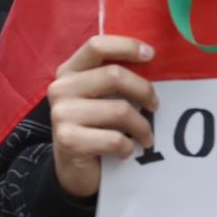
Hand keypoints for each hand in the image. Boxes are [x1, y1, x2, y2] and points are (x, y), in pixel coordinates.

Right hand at [47, 35, 157, 199]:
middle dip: (144, 91)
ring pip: (120, 110)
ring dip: (142, 127)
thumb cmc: (94, 128)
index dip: (126, 46)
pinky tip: (126, 152)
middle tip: (155, 106)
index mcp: (69, 72)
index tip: (151, 55)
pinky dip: (129, 147)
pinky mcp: (69, 140)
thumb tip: (151, 60)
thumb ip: (114, 79)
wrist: (72, 170)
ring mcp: (62, 114)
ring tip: (147, 137)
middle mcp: (61, 88)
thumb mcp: (99, 98)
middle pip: (114, 75)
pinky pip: (115, 139)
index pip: (97, 46)